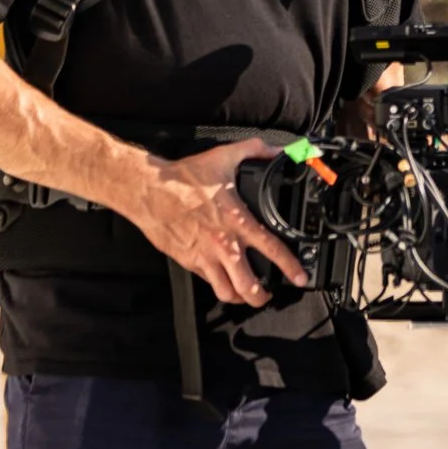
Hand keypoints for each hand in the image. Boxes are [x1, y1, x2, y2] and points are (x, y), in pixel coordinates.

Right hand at [122, 138, 307, 306]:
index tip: (300, 277)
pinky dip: (218, 285)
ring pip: (226, 292)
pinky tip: (223, 280)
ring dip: (240, 298)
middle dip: (262, 297)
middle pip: (248, 286)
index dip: (290, 267)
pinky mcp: (187, 261)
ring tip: (247, 296)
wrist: (147, 191)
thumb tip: (278, 150)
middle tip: (269, 296)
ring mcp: (204, 256)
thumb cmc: (182, 178)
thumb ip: (255, 151)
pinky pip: (207, 281)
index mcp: (237, 221)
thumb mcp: (223, 157)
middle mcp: (223, 244)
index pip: (272, 249)